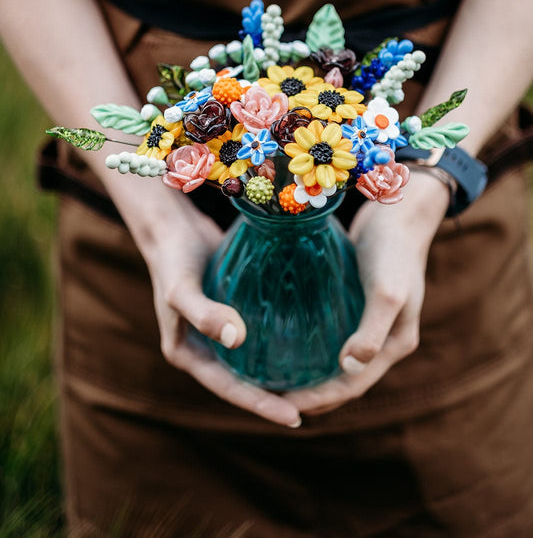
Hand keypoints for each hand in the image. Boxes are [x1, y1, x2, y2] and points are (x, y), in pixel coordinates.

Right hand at [144, 197, 301, 428]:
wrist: (171, 228)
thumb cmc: (172, 260)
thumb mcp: (181, 290)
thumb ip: (204, 313)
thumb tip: (236, 339)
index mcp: (188, 355)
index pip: (230, 390)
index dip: (261, 406)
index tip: (295, 419)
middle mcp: (204, 349)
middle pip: (244, 383)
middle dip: (275, 398)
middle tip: (316, 407)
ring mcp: (218, 331)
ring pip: (252, 361)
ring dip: (278, 373)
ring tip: (317, 383)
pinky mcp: (232, 310)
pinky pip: (258, 333)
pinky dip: (278, 341)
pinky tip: (308, 341)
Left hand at [284, 171, 448, 415]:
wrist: (399, 211)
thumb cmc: (393, 251)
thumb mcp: (386, 292)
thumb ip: (372, 332)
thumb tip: (348, 369)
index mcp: (396, 344)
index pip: (353, 385)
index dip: (321, 400)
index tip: (283, 406)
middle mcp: (385, 339)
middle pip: (346, 380)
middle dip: (313, 394)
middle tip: (271, 399)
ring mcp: (372, 321)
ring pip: (339, 359)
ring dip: (313, 373)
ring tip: (276, 378)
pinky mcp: (358, 302)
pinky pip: (334, 332)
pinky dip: (315, 345)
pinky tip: (288, 342)